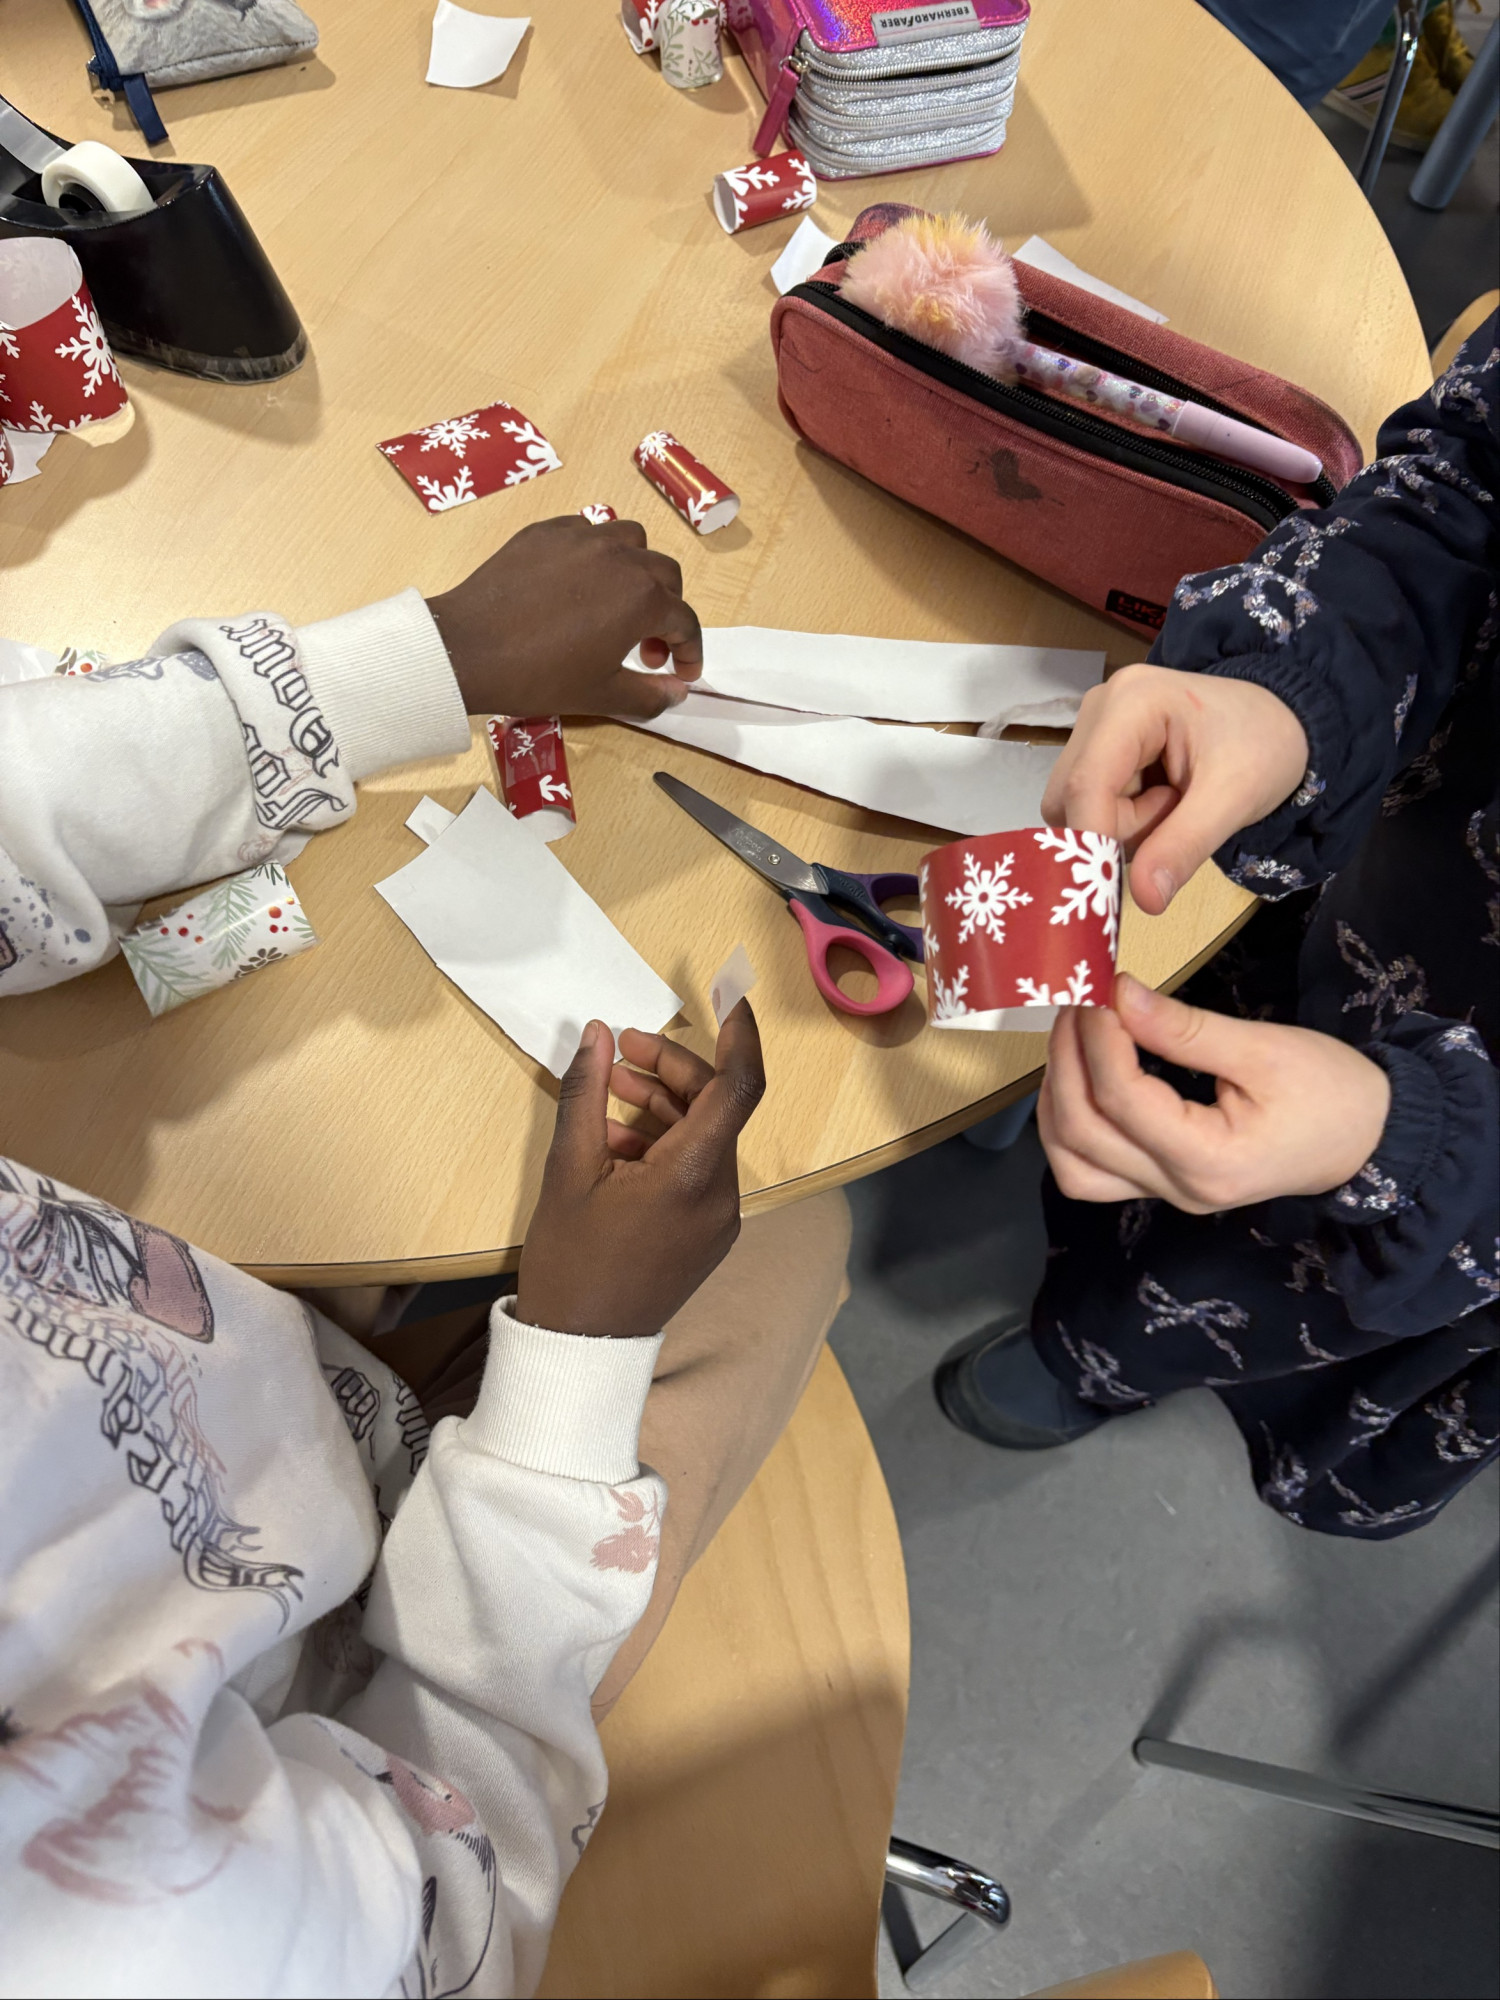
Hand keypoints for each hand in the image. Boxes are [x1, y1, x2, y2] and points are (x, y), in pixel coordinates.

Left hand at [426, 515, 702, 720]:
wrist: (469, 649)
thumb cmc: (538, 676)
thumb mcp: (601, 695)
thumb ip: (650, 694)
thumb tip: (679, 691)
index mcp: (642, 598)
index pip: (685, 621)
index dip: (690, 651)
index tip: (681, 672)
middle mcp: (620, 557)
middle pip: (665, 575)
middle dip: (666, 611)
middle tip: (645, 647)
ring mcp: (582, 537)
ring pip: (631, 541)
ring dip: (637, 571)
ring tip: (617, 603)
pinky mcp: (546, 531)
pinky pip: (587, 531)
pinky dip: (596, 555)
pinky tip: (578, 584)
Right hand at [517, 1007, 765, 1337]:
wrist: (581, 1348)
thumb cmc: (570, 1260)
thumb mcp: (567, 1169)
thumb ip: (586, 1093)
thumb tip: (598, 1033)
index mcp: (693, 1174)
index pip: (739, 1086)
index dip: (740, 1034)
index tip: (729, 993)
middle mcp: (721, 1194)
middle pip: (714, 1106)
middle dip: (672, 1070)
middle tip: (621, 1050)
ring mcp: (719, 1218)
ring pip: (704, 1137)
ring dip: (664, 1105)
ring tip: (610, 1094)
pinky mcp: (708, 1234)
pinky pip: (698, 1169)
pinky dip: (666, 1143)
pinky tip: (617, 1140)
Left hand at [1038, 974, 1390, 1212]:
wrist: (1367, 1141)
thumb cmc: (1331, 1093)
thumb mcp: (1266, 1050)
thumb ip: (1186, 1029)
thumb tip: (1119, 995)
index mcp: (1209, 1161)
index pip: (1121, 1101)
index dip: (1098, 1040)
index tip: (1100, 990)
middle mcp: (1178, 1190)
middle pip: (1082, 1136)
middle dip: (1066, 1062)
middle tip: (1076, 1005)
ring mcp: (1166, 1194)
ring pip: (1073, 1165)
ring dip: (1056, 1100)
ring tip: (1071, 1041)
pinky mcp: (1161, 1183)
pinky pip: (1091, 1167)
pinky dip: (1070, 1123)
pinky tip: (1079, 1076)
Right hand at [1041, 664, 1309, 913]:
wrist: (1280, 720)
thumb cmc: (1264, 747)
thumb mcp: (1235, 798)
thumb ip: (1185, 845)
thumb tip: (1145, 900)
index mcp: (1133, 702)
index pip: (1086, 783)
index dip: (1094, 838)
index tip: (1113, 885)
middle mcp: (1100, 706)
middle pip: (1072, 797)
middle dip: (1118, 828)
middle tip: (1177, 813)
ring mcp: (1094, 724)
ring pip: (1075, 805)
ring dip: (1123, 825)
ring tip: (1175, 802)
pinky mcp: (1097, 744)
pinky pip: (1088, 802)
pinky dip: (1124, 817)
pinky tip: (1162, 797)